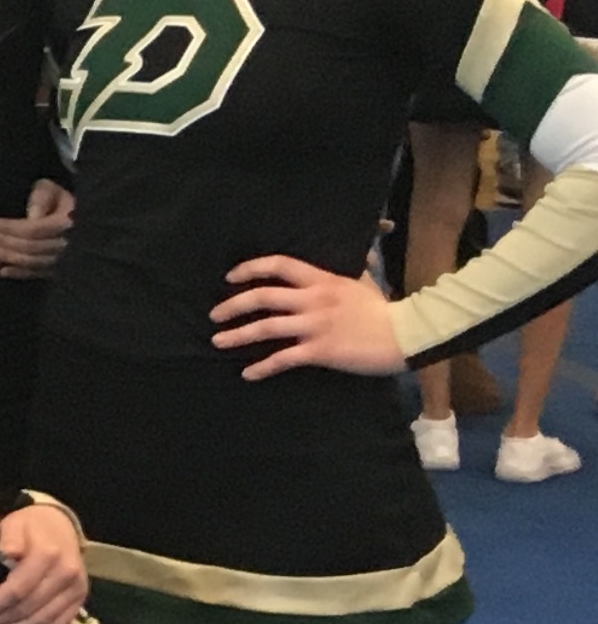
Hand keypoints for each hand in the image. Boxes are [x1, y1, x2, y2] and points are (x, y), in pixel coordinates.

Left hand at [0, 180, 73, 280]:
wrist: (74, 212)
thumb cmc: (57, 197)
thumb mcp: (50, 188)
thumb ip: (41, 198)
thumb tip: (32, 216)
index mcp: (66, 222)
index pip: (33, 229)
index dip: (8, 228)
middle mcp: (67, 243)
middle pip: (31, 247)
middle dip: (2, 242)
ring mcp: (65, 258)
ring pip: (33, 262)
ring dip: (6, 257)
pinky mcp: (60, 269)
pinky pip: (39, 274)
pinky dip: (20, 273)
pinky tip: (2, 270)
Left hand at [0, 503, 88, 623]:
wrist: (61, 526)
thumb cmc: (31, 525)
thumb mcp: (15, 523)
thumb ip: (10, 537)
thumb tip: (7, 554)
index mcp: (48, 555)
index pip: (17, 589)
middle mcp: (66, 575)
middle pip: (28, 609)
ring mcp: (75, 590)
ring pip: (42, 621)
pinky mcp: (79, 601)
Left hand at [210, 255, 404, 379]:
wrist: (408, 335)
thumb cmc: (385, 309)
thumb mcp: (366, 281)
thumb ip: (357, 267)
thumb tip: (366, 249)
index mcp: (322, 280)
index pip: (278, 265)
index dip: (250, 268)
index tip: (230, 277)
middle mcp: (313, 300)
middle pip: (262, 296)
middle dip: (232, 305)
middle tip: (214, 315)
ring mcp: (315, 326)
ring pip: (266, 328)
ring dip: (238, 335)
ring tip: (219, 341)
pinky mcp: (320, 350)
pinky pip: (284, 358)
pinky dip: (262, 367)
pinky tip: (248, 374)